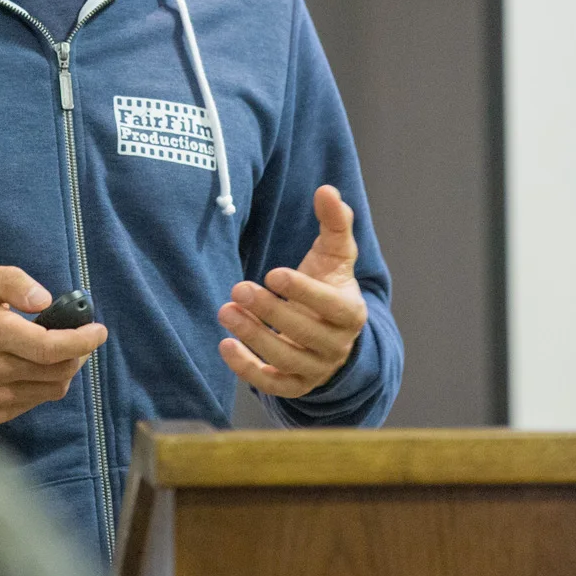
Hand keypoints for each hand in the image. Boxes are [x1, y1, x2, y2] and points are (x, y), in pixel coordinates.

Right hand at [0, 263, 107, 423]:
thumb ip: (14, 282)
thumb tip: (45, 300)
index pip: (50, 347)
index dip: (82, 340)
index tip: (98, 331)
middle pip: (57, 370)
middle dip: (78, 353)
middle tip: (80, 337)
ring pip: (51, 389)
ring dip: (65, 369)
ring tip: (59, 351)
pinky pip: (35, 401)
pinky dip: (45, 384)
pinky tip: (34, 367)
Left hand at [218, 185, 367, 398]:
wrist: (329, 330)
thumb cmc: (328, 284)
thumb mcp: (335, 253)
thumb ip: (334, 222)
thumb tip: (326, 190)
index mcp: (350, 312)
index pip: (331, 305)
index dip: (303, 291)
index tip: (272, 273)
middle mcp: (337, 345)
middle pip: (304, 333)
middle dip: (269, 311)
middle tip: (238, 288)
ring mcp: (316, 369)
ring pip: (285, 359)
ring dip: (253, 336)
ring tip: (225, 311)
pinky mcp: (295, 385)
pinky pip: (273, 385)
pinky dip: (247, 369)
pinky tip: (225, 346)